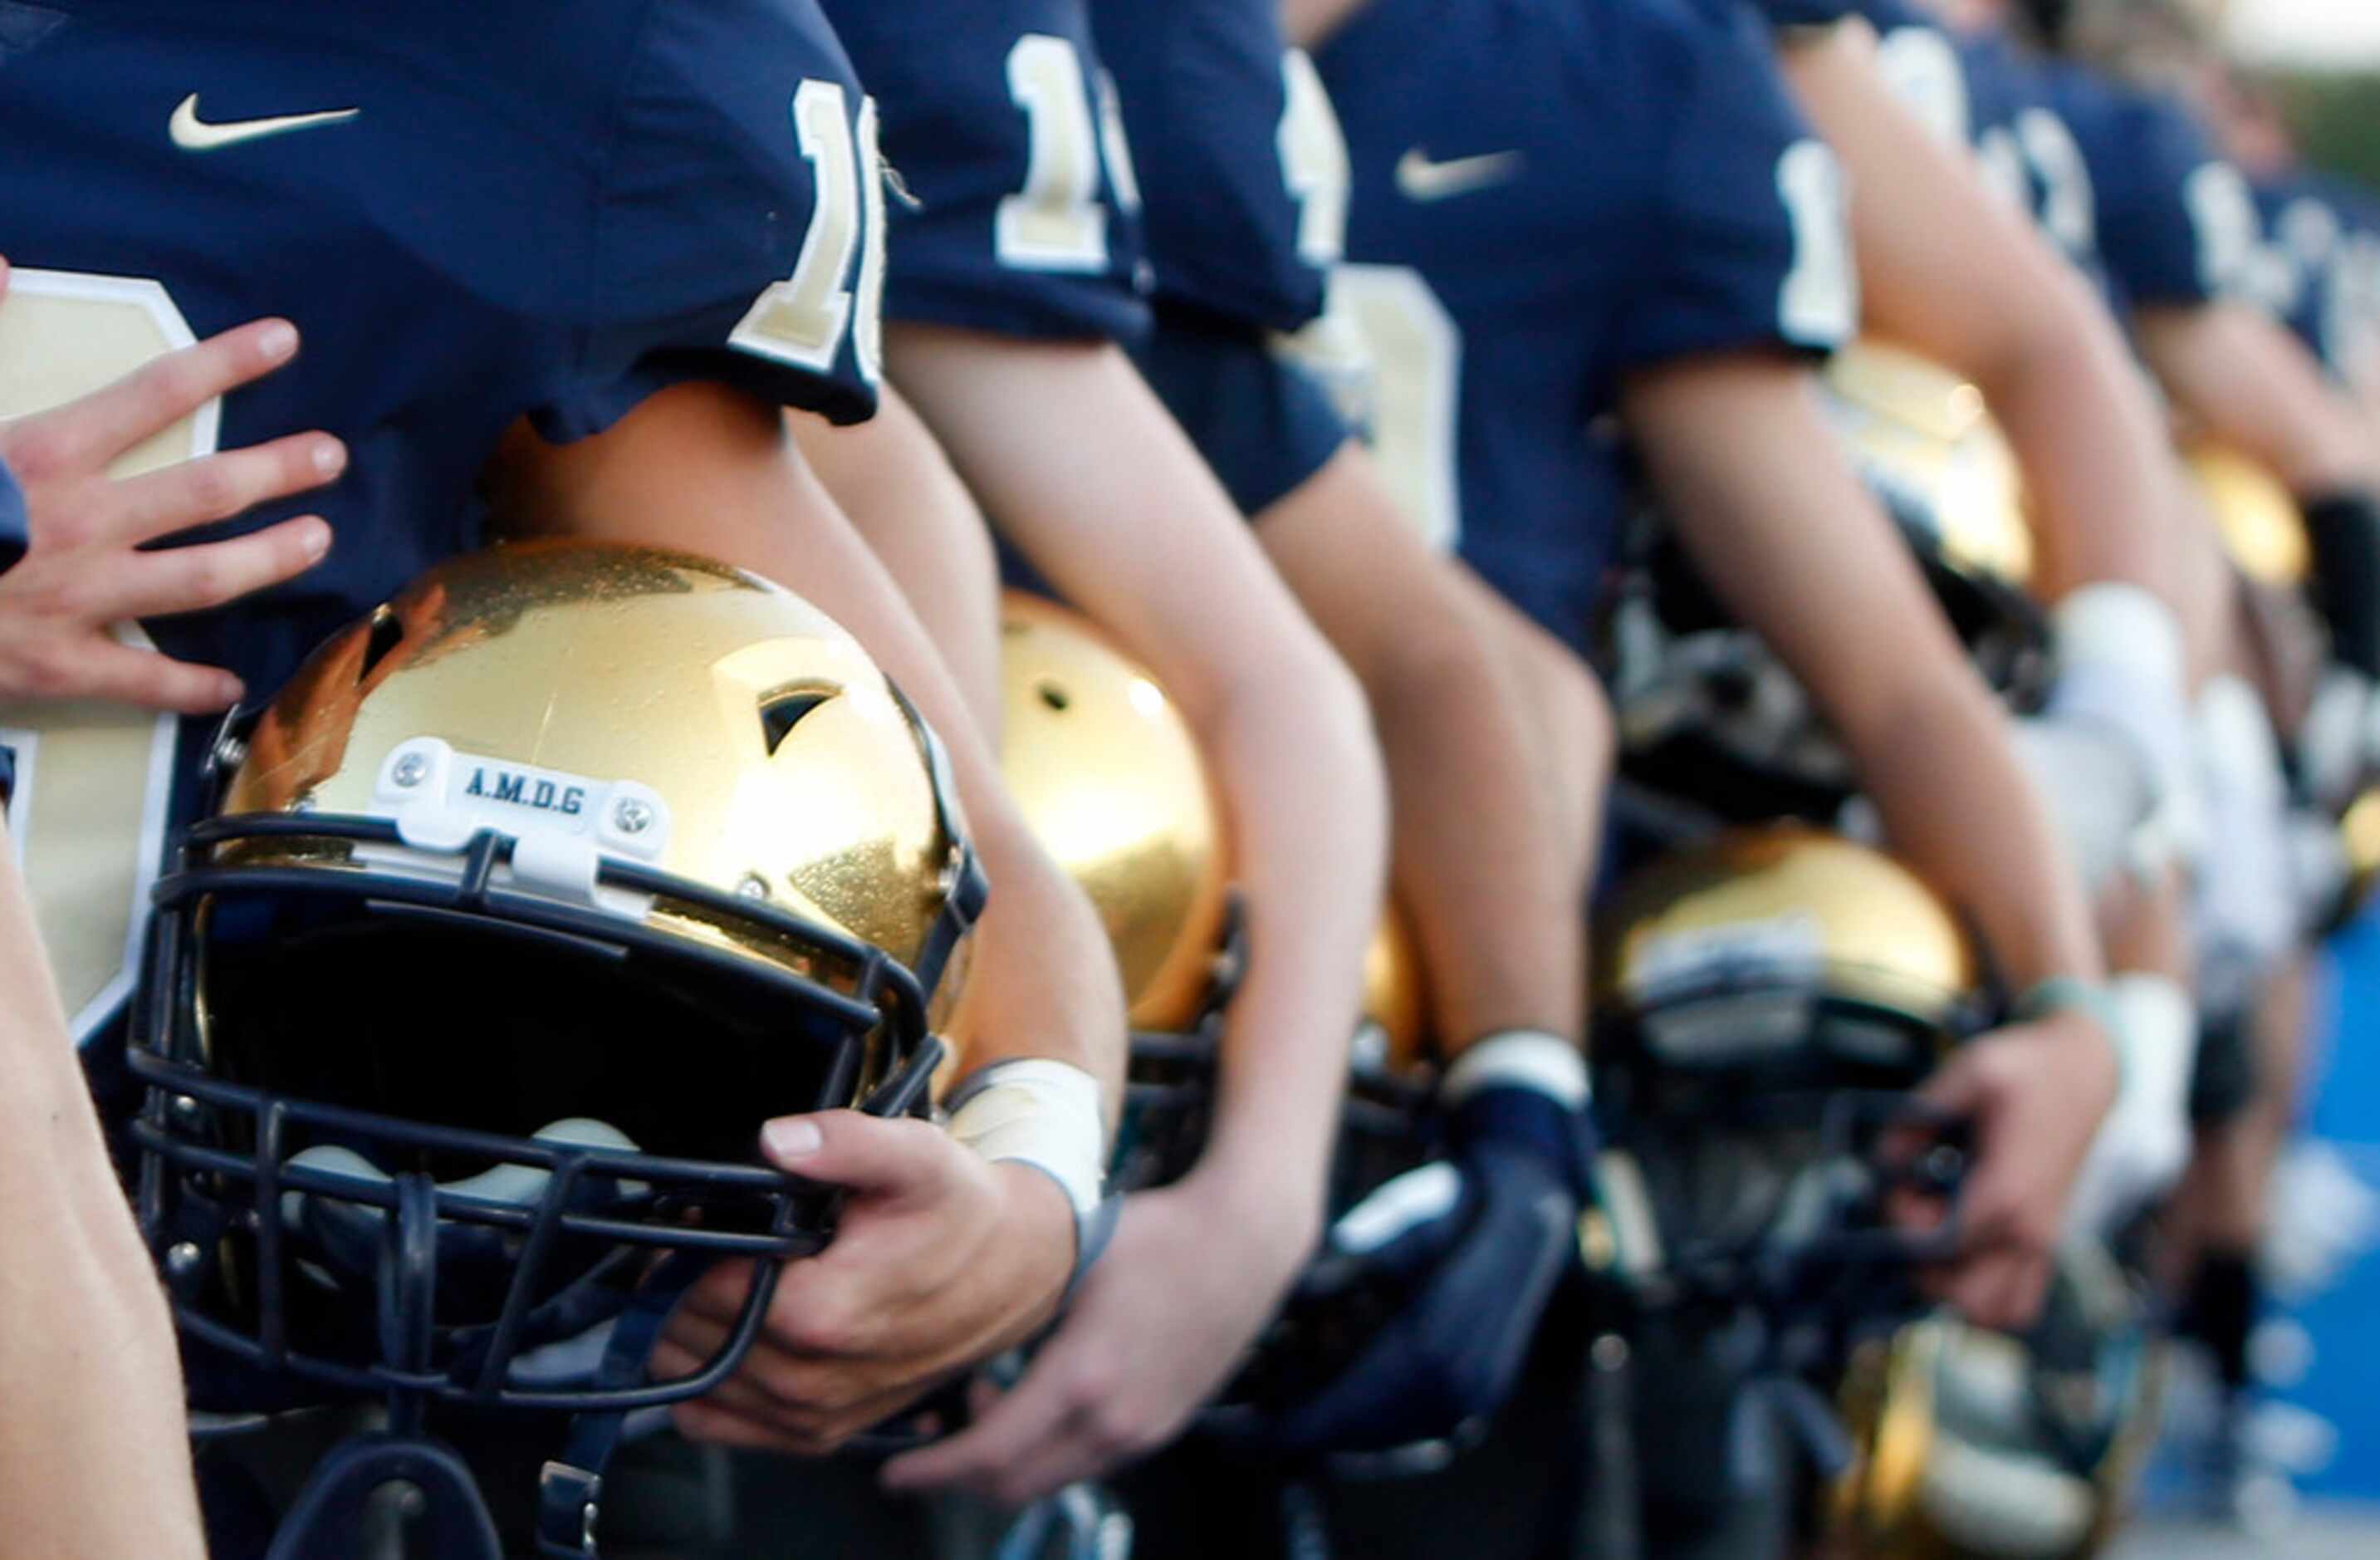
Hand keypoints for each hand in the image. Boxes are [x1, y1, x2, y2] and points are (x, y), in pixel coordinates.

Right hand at [0, 256, 340, 711]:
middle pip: (204, 491)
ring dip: (268, 561)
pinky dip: (190, 687)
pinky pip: (140, 681)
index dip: (226, 363)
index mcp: (41, 456)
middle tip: (331, 455)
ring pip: (200, 580)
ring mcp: (75, 599)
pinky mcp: (57, 665)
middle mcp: (76, 524)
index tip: (284, 341)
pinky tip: (231, 686)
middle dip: (276, 469)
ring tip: (319, 541)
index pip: (154, 393)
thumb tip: (2, 264)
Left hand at [656, 1111, 1074, 1455]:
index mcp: (819, 1314)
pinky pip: (720, 1424)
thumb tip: (777, 1139)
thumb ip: (843, 1142)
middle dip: (682, 1287)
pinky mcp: (817, 1435)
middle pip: (685, 1337)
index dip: (686, 1247)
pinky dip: (707, 1385)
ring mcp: (811, 1417)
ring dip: (689, 1334)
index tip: (706, 1216)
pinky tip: (730, 1337)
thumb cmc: (960, 1214)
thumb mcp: (914, 1156)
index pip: (694, 1289)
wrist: (1015, 1271)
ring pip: (694, 1383)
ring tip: (726, 1283)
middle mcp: (808, 1381)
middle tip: (716, 1244)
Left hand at [879, 1174, 1317, 1504]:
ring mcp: (1144, 1430)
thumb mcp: (1069, 1260)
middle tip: (932, 1439)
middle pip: (1015, 1485)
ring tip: (991, 1401)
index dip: (932, 1472)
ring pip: (1053, 1476)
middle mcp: (1114, 1421)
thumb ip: (1016, 1308)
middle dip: (962, 1474)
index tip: (894, 1473)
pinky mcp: (1163, 1425)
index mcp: (1081, 1380)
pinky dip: (1050, 1449)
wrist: (1246, 1240)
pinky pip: (1089, 1461)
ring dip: (1010, 1459)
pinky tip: (1042, 1396)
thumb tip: (951, 1327)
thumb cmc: (1160, 1234)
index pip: (988, 1455)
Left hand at [1896, 1013, 2117, 1328]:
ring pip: (1997, 1312)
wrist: (2086, 1073)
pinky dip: (1987, 1292)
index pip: (1940, 1247)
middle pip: (1966, 1300)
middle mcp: (2029, 1231)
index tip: (1900, 1183)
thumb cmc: (2027, 1070)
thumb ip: (1917, 1116)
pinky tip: (1964, 1248)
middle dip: (1927, 1267)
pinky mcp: (2049, 1242)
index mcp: (2008, 1195)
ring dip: (1957, 1286)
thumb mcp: (1967, 1073)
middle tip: (1919, 1218)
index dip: (1903, 1221)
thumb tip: (1884, 1160)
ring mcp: (2044, 1242)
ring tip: (1941, 1237)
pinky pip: (2021, 1301)